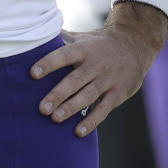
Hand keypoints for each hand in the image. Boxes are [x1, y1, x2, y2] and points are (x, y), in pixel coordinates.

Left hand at [30, 1, 166, 136]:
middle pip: (75, 80)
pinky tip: (78, 131)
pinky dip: (92, 121)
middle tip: (42, 108)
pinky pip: (104, 109)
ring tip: (55, 118)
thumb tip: (35, 36)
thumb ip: (61, 39)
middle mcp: (96, 64)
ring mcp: (108, 79)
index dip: (49, 63)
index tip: (32, 73)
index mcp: (84, 49)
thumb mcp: (83, 38)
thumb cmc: (99, 44)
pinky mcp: (118, 93)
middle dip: (58, 94)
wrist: (135, 45)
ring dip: (71, 108)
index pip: (65, 55)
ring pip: (88, 95)